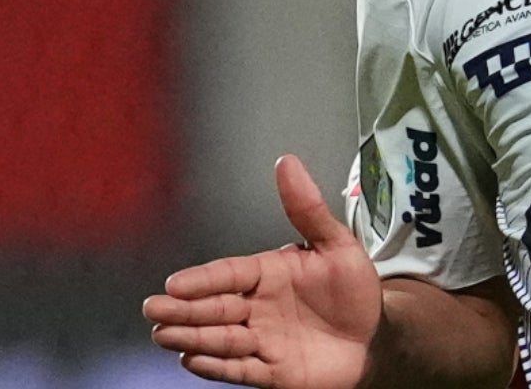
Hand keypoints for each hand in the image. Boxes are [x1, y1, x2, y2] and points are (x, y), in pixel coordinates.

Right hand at [145, 156, 383, 386]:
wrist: (376, 337)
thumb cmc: (355, 290)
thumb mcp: (337, 245)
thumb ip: (308, 209)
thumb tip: (287, 162)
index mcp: (269, 274)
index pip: (229, 274)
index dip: (204, 279)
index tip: (175, 282)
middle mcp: (258, 307)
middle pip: (216, 307)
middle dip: (185, 309)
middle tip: (155, 309)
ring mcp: (262, 340)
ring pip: (221, 338)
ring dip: (193, 336)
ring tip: (165, 334)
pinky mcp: (271, 372)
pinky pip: (240, 369)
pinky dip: (217, 366)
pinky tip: (193, 360)